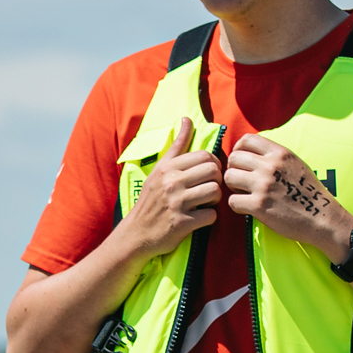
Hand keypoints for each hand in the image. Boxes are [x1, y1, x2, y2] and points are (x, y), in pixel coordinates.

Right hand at [122, 118, 220, 258]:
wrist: (136, 234)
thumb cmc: (151, 200)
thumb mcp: (160, 169)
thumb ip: (177, 145)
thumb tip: (187, 119)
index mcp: (167, 168)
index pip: (205, 156)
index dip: (213, 164)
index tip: (208, 174)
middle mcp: (171, 183)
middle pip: (214, 172)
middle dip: (217, 181)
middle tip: (209, 189)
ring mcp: (176, 203)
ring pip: (215, 192)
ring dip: (215, 199)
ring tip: (205, 202)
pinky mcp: (182, 223)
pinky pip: (211, 215)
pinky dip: (209, 218)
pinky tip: (200, 218)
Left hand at [222, 133, 352, 257]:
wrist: (322, 218)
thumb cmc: (308, 193)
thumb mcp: (295, 164)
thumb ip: (274, 156)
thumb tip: (250, 152)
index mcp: (280, 153)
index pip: (246, 140)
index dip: (238, 150)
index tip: (241, 162)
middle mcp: (270, 166)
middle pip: (234, 158)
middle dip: (234, 169)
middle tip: (241, 181)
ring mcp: (263, 185)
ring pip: (229, 177)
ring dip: (233, 187)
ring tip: (244, 194)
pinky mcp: (259, 205)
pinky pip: (232, 201)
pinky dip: (237, 206)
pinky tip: (248, 208)